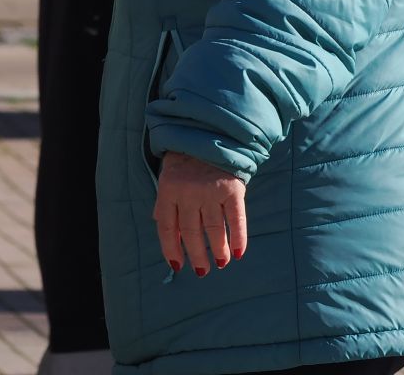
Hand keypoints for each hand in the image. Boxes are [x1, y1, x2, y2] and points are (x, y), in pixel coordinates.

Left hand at [152, 150, 246, 276]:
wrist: (210, 131)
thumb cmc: (186, 159)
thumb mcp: (169, 176)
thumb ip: (166, 202)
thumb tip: (165, 231)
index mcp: (168, 189)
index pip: (167, 228)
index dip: (172, 249)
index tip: (177, 266)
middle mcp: (188, 192)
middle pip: (191, 232)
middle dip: (196, 255)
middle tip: (202, 270)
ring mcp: (210, 190)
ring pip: (213, 229)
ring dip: (218, 249)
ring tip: (221, 263)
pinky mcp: (232, 188)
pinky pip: (236, 219)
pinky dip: (238, 238)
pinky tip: (238, 252)